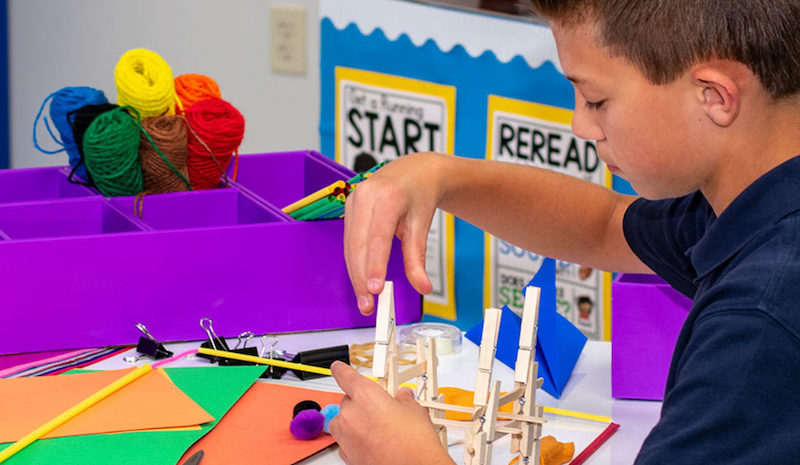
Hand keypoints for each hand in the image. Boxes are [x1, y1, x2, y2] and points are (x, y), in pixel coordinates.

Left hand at [329, 361, 454, 464]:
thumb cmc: (414, 444)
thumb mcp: (415, 412)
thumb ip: (404, 400)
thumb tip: (403, 397)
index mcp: (365, 395)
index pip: (346, 376)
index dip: (341, 370)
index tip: (337, 367)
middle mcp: (350, 414)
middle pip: (347, 401)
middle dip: (361, 403)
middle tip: (380, 410)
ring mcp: (346, 437)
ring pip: (343, 422)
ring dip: (354, 422)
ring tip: (377, 429)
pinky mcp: (347, 456)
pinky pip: (345, 441)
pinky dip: (355, 440)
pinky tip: (373, 443)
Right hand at [344, 153, 444, 314]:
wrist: (415, 172)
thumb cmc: (419, 196)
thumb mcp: (422, 225)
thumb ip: (418, 259)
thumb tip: (423, 287)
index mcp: (388, 197)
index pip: (378, 238)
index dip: (375, 265)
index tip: (376, 290)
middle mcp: (367, 195)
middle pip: (358, 244)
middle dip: (361, 278)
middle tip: (368, 305)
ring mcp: (354, 199)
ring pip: (350, 245)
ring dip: (355, 274)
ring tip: (365, 299)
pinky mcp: (349, 206)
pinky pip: (348, 240)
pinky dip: (354, 262)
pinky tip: (360, 280)